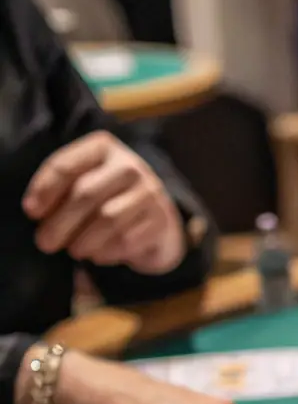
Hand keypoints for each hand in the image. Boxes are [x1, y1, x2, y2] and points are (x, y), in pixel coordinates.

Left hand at [22, 130, 185, 274]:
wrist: (157, 217)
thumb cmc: (110, 198)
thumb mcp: (86, 182)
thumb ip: (62, 189)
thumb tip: (35, 211)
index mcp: (103, 147)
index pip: (67, 165)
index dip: (45, 189)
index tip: (31, 212)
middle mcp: (129, 165)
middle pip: (86, 193)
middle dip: (61, 222)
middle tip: (45, 243)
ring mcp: (149, 192)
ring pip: (107, 218)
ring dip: (84, 240)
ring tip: (73, 251)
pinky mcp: (160, 220)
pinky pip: (127, 240)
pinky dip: (106, 252)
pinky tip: (98, 256)